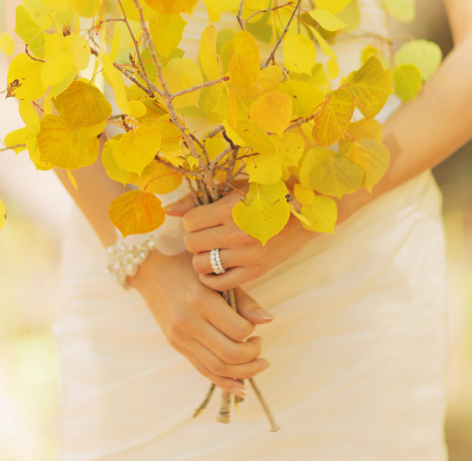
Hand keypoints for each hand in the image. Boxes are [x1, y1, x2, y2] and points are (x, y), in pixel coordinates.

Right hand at [128, 249, 273, 396]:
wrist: (151, 269)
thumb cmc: (189, 267)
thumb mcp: (216, 276)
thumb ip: (243, 300)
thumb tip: (269, 320)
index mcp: (201, 300)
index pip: (238, 330)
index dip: (252, 332)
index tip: (255, 326)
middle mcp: (188, 322)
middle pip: (229, 354)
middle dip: (252, 355)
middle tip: (259, 345)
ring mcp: (180, 337)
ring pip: (217, 368)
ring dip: (243, 372)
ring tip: (258, 364)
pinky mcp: (176, 345)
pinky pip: (202, 370)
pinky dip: (224, 382)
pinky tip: (241, 386)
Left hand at [167, 192, 317, 291]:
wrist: (303, 215)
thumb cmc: (265, 196)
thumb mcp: (234, 189)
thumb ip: (199, 200)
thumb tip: (168, 210)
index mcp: (232, 208)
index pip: (190, 222)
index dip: (192, 221)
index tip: (202, 219)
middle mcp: (239, 232)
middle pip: (193, 244)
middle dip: (196, 240)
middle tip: (207, 235)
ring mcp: (248, 255)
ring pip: (202, 265)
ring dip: (203, 259)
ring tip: (213, 249)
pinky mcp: (255, 272)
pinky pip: (219, 283)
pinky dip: (212, 277)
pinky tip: (218, 266)